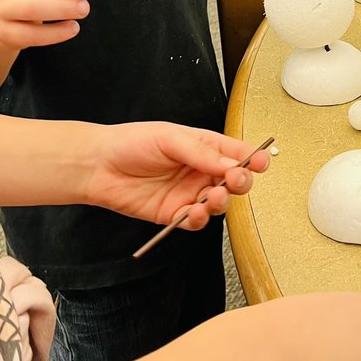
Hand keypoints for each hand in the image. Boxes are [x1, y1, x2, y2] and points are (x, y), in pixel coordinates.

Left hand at [84, 123, 271, 230]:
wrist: (98, 166)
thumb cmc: (131, 143)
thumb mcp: (169, 138)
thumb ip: (201, 152)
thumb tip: (230, 162)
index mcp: (203, 147)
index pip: (236, 153)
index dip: (252, 158)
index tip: (261, 163)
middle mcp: (199, 171)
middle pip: (232, 181)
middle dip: (240, 182)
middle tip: (236, 180)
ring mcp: (188, 194)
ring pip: (218, 204)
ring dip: (221, 202)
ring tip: (214, 197)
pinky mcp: (174, 214)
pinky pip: (195, 222)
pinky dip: (198, 219)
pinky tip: (194, 212)